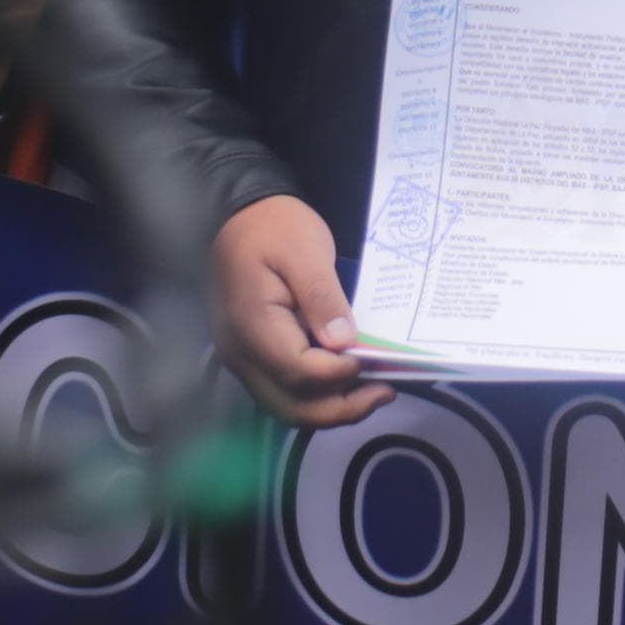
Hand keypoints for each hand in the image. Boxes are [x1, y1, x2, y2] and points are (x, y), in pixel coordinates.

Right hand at [212, 194, 386, 426]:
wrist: (240, 215)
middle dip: (340, 408)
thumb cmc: (275, 227)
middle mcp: (240, 353)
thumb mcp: (306, 251)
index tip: (373, 359)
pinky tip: (344, 383)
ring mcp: (241, 359)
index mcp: (252, 325)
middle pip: (289, 405)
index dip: (339, 373)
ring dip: (330, 409)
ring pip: (285, 407)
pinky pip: (281, 392)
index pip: (298, 372)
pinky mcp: (250, 357)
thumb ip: (322, 298)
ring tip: (371, 393)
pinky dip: (315, 397)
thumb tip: (342, 343)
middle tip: (384, 392)